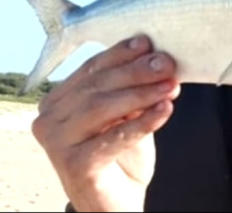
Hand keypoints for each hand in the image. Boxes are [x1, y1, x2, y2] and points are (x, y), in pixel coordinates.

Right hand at [31, 36, 179, 211]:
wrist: (115, 202)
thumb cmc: (120, 155)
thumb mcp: (128, 115)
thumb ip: (135, 90)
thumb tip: (159, 61)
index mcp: (59, 101)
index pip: (92, 69)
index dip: (121, 54)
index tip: (148, 43)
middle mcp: (50, 120)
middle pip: (97, 86)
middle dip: (135, 72)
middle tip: (166, 65)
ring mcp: (58, 143)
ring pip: (101, 108)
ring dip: (141, 94)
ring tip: (171, 87)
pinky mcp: (74, 164)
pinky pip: (112, 138)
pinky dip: (142, 122)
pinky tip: (165, 111)